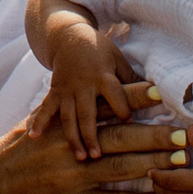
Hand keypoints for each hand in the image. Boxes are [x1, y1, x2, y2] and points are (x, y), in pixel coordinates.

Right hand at [0, 99, 188, 193]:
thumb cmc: (6, 160)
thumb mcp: (31, 131)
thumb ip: (60, 119)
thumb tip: (83, 104)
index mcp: (62, 126)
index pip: (103, 108)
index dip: (133, 99)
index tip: (160, 92)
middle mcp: (69, 149)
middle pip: (122, 137)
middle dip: (156, 134)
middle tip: (185, 132)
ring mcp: (72, 179)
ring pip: (122, 169)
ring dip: (156, 165)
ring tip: (183, 162)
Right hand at [36, 21, 154, 161]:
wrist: (69, 36)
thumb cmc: (100, 51)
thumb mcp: (118, 60)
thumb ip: (132, 80)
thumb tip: (159, 97)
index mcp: (103, 75)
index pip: (115, 95)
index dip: (123, 110)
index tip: (130, 126)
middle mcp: (84, 84)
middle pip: (89, 112)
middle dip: (93, 135)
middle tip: (98, 157)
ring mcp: (66, 89)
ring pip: (69, 117)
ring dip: (74, 137)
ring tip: (79, 157)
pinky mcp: (54, 92)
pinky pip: (45, 109)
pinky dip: (39, 122)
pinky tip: (33, 137)